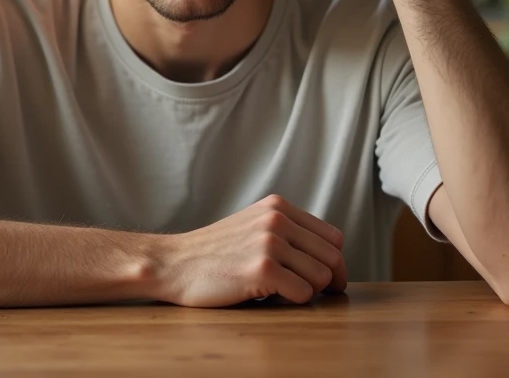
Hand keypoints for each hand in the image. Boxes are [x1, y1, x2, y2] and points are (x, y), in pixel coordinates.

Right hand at [152, 194, 347, 307]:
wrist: (174, 264)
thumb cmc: (214, 253)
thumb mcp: (252, 226)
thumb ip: (287, 232)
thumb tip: (330, 258)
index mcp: (278, 207)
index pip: (333, 237)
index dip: (334, 263)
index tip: (326, 280)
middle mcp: (277, 220)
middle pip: (333, 258)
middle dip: (328, 281)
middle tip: (312, 294)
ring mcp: (269, 243)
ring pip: (322, 277)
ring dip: (307, 292)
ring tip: (282, 291)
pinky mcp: (262, 269)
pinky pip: (304, 293)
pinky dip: (292, 301)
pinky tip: (269, 296)